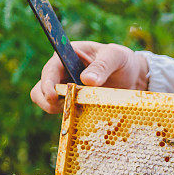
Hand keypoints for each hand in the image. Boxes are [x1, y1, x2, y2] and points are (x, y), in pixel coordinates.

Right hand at [30, 41, 148, 113]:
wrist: (133, 76)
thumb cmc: (122, 60)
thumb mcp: (116, 57)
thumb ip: (102, 66)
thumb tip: (86, 80)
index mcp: (67, 57)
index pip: (49, 70)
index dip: (47, 84)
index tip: (53, 96)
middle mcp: (62, 73)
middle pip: (40, 90)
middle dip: (49, 101)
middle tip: (66, 107)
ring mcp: (67, 90)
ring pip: (49, 104)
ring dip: (60, 110)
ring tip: (78, 110)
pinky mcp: (75, 104)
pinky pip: (66, 114)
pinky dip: (72, 117)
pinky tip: (87, 115)